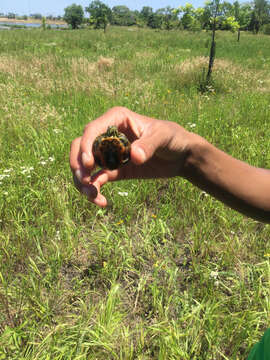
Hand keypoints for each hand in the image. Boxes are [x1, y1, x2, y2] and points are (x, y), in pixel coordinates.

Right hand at [70, 107, 192, 206]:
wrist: (180, 156)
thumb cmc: (172, 138)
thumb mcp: (163, 137)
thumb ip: (148, 145)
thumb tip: (133, 157)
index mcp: (116, 120)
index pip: (92, 130)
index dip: (86, 146)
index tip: (88, 164)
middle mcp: (107, 135)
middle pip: (80, 147)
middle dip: (77, 164)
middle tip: (84, 181)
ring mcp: (108, 153)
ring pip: (84, 166)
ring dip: (82, 181)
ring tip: (92, 196)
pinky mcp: (113, 170)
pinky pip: (97, 179)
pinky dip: (94, 190)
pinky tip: (101, 201)